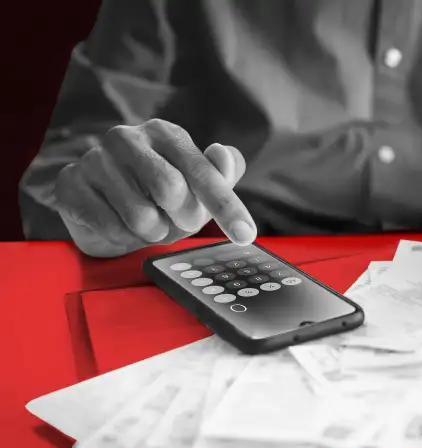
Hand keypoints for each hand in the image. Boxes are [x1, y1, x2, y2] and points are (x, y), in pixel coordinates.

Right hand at [53, 119, 256, 257]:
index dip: (227, 207)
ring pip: (141, 216)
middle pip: (171, 190)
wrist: (108, 214)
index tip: (246, 234)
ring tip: (146, 222)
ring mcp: (94, 158)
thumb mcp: (199, 189)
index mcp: (165, 133)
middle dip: (182, 219)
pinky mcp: (70, 184)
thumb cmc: (162, 199)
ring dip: (152, 232)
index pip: (203, 173)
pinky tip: (119, 224)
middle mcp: (126, 137)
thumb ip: (221, 173)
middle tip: (176, 220)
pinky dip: (124, 237)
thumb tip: (225, 154)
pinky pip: (110, 227)